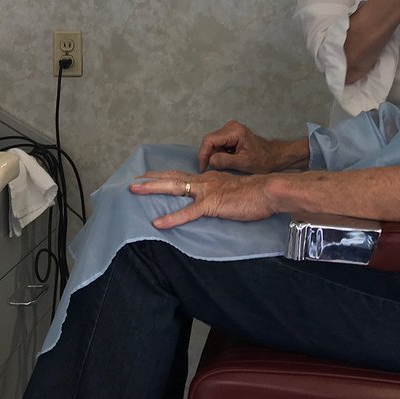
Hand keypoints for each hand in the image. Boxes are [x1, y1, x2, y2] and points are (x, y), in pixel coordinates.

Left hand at [129, 170, 275, 229]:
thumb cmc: (255, 194)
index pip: (181, 175)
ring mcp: (207, 191)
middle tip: (132, 181)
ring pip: (175, 187)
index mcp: (209, 178)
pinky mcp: (212, 204)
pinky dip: (171, 218)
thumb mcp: (233, 190)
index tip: (147, 176)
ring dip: (153, 188)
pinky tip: (158, 223)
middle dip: (150, 180)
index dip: (163, 176)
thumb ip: (220, 193)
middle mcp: (205, 181)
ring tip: (134, 190)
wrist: (268, 191)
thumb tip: (214, 200)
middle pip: (172, 178)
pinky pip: (188, 212)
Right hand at [197, 120, 294, 172]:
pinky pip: (218, 144)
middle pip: (210, 141)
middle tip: (213, 169)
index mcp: (235, 131)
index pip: (210, 140)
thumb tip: (210, 161)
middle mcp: (231, 126)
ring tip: (223, 166)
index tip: (203, 168)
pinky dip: (219, 154)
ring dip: (214, 155)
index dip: (204, 154)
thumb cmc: (263, 160)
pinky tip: (227, 161)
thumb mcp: (244, 163)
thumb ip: (226, 161)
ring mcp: (230, 129)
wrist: (274, 155)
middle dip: (209, 156)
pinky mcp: (231, 134)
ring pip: (213, 143)